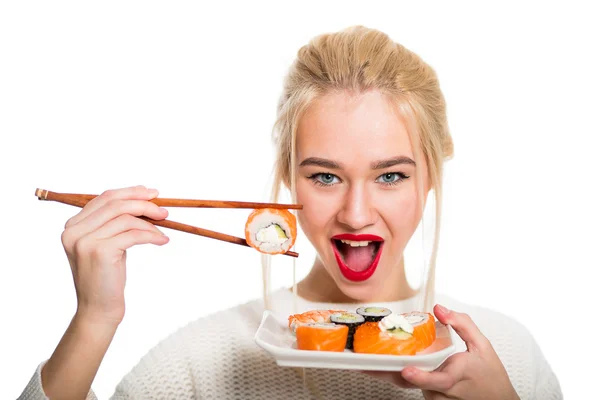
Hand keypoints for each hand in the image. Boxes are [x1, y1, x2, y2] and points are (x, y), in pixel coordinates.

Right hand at [60, 185, 169, 325]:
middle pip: (115, 204)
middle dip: (143, 203)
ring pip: (126, 219)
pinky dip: (151, 235)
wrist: (98, 308)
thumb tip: (144, 198)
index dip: (130, 192)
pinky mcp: (100, 251)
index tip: (151, 193)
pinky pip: (133, 234)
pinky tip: (162, 240)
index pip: (105, 198)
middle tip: (163, 210)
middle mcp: (74, 231)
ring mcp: (85, 241)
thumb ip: (114, 222)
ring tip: (163, 231)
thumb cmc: (106, 276)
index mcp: (73, 226)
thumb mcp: (106, 244)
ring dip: (150, 223)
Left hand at [364, 305, 518, 399]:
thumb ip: (463, 324)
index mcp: (454, 376)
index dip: (419, 377)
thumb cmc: (490, 376)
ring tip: (364, 357)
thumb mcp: (483, 346)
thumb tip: (440, 309)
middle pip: (409, 382)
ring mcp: (433, 398)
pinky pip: (408, 386)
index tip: (406, 369)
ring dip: (388, 371)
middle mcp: (441, 392)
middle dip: (385, 371)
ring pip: (406, 384)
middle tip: (362, 360)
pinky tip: (380, 363)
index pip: (435, 380)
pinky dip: (396, 374)